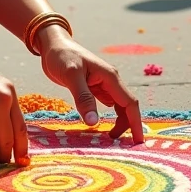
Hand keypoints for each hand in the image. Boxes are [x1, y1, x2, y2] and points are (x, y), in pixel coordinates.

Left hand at [38, 28, 142, 142]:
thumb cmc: (61, 56)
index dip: (136, 123)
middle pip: (127, 106)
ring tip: (111, 140)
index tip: (138, 142)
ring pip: (118, 106)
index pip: (130, 103)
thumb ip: (83, 98)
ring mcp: (103, 84)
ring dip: (119, 122)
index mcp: (110, 77)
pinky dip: (109, 117)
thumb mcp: (71, 76)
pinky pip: (107, 104)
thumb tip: (95, 122)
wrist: (52, 44)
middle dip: (129, 126)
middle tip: (124, 147)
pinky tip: (102, 126)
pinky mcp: (94, 87)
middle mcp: (111, 81)